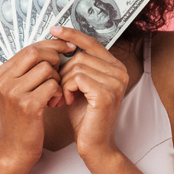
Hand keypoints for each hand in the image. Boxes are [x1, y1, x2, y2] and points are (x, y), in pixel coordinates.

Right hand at [0, 40, 73, 167]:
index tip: (67, 47)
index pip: (30, 47)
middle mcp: (4, 80)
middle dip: (56, 58)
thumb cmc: (20, 119)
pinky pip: (52, 86)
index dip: (52, 45)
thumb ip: (27, 71)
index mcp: (1, 73)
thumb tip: (52, 49)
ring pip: (47, 69)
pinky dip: (59, 92)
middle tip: (63, 71)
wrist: (14, 148)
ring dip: (58, 79)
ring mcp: (14, 92)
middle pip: (36, 52)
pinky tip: (55, 102)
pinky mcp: (28, 105)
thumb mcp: (16, 91)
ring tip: (55, 92)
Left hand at [49, 26, 128, 162]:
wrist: (94, 144)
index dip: (72, 34)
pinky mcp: (106, 93)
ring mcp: (115, 82)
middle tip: (59, 91)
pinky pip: (77, 78)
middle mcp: (119, 72)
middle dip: (62, 71)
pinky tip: (67, 101)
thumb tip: (58, 44)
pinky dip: (66, 89)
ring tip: (63, 97)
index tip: (53, 29)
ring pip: (76, 66)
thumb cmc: (84, 116)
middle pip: (80, 55)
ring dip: (63, 82)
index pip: (92, 42)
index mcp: (115, 67)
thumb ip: (75, 66)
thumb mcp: (79, 86)